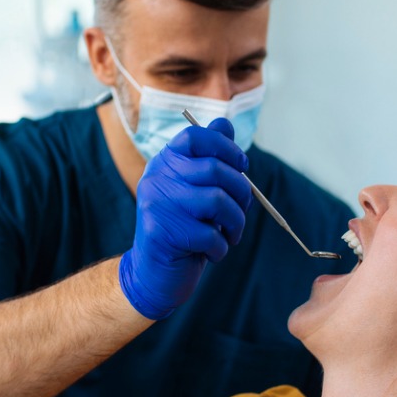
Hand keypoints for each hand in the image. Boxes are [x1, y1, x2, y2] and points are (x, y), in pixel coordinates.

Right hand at [119, 118, 253, 319]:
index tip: (242, 166)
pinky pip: (209, 235)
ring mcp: (155, 204)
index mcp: (165, 162)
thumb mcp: (196, 191)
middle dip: (241, 193)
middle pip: (215, 169)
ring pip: (217, 201)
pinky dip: (221, 248)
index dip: (225, 146)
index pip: (194, 135)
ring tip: (231, 235)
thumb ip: (209, 159)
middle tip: (240, 213)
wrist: (153, 273)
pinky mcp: (159, 232)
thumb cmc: (183, 229)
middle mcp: (156, 177)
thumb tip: (225, 123)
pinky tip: (213, 254)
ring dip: (235, 223)